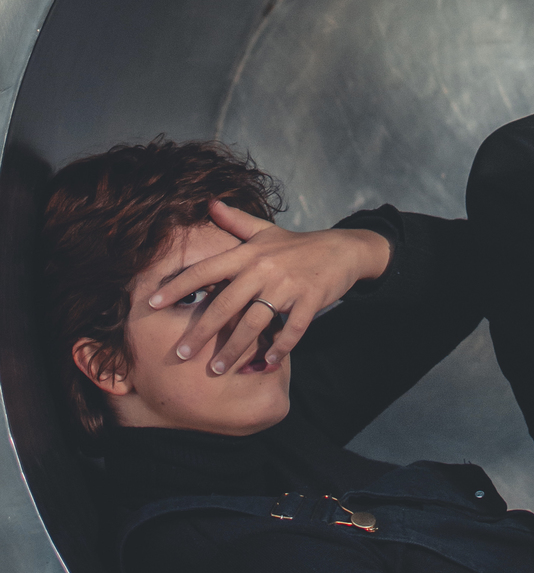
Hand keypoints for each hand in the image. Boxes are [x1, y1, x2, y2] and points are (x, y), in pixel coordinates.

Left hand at [146, 200, 390, 374]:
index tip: (153, 302)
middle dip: (200, 332)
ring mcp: (288, 285)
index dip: (178, 286)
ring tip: (216, 369)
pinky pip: (292, 329)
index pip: (206, 270)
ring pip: (254, 323)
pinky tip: (268, 362)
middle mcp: (264, 269)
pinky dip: (280, 348)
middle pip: (225, 305)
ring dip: (234, 349)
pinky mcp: (310, 300)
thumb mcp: (265, 231)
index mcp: (249, 254)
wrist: (341, 249)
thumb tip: (209, 203)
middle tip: (179, 354)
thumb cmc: (296, 244)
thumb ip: (235, 221)